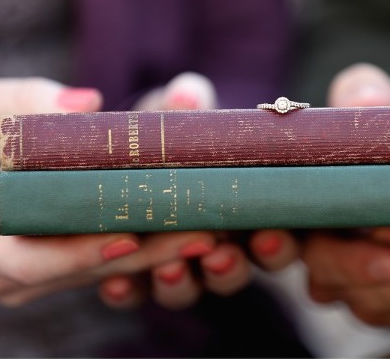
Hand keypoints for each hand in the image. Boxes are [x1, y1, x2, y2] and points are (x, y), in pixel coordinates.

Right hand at [0, 77, 216, 306]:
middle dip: (141, 255)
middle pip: (75, 271)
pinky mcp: (44, 270)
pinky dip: (136, 249)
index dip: (83, 251)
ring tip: (208, 232)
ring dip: (150, 256)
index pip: (28, 260)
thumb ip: (19, 98)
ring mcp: (19, 278)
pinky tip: (181, 231)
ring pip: (91, 273)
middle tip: (203, 232)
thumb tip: (87, 102)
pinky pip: (92, 265)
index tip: (134, 235)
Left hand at [101, 73, 298, 309]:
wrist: (125, 149)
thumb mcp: (183, 112)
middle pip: (233, 274)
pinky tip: (112, 283)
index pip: (274, 241)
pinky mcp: (128, 277)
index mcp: (245, 215)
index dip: (277, 244)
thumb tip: (186, 93)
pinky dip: (123, 290)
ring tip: (167, 267)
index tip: (266, 233)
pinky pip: (129, 294)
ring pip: (184, 289)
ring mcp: (173, 267)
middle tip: (219, 255)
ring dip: (179, 283)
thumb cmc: (172, 130)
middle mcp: (215, 250)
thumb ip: (190, 103)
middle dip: (229, 268)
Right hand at [300, 63, 389, 348]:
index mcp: (310, 209)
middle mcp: (330, 258)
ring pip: (381, 307)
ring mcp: (370, 292)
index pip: (276, 234)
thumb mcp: (387, 104)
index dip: (273, 243)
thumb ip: (364, 94)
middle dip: (363, 271)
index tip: (284, 238)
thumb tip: (360, 100)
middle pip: (327, 278)